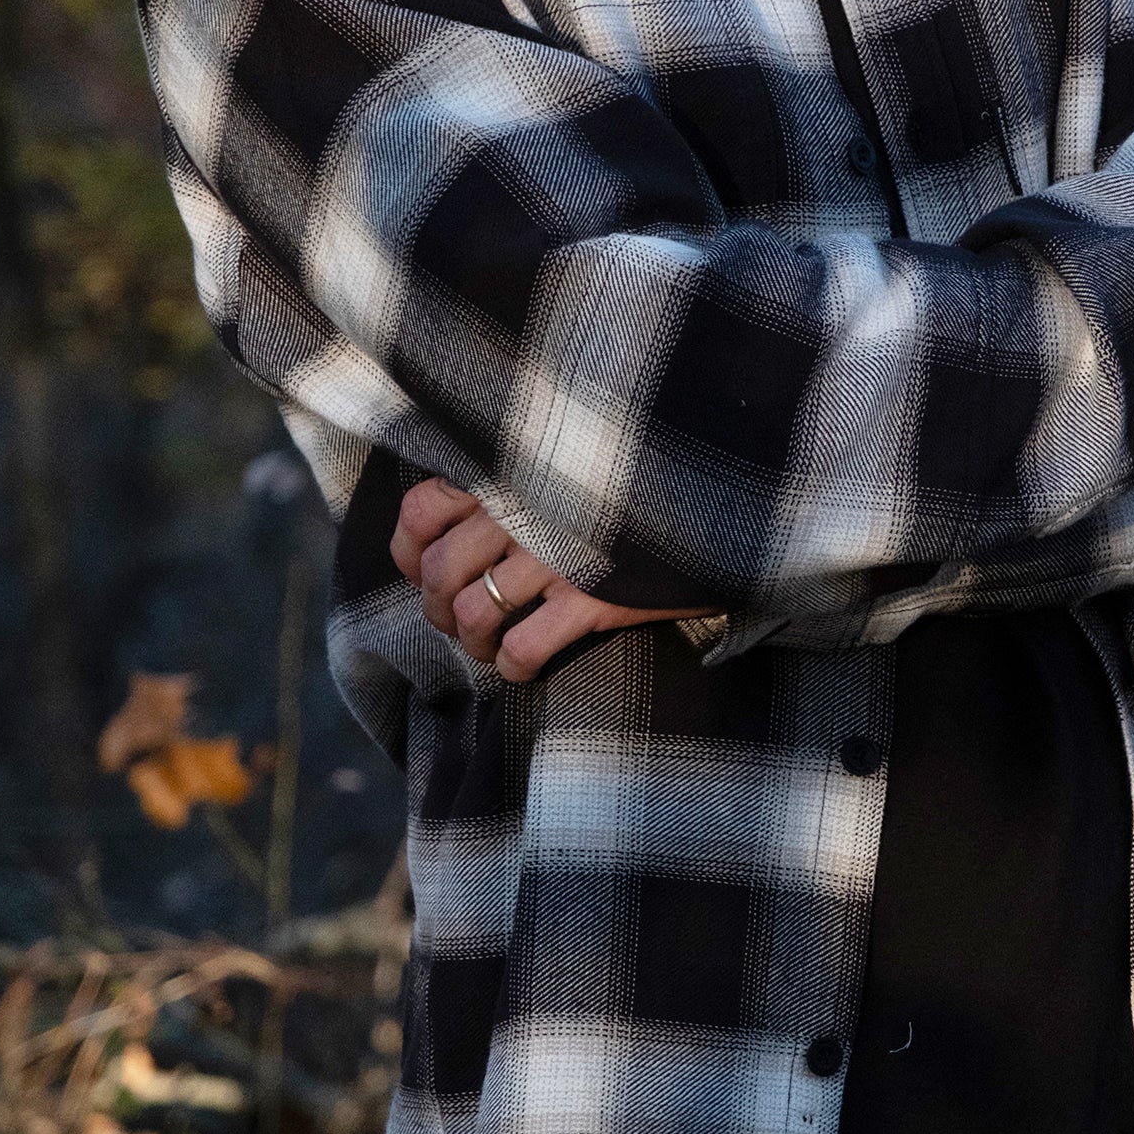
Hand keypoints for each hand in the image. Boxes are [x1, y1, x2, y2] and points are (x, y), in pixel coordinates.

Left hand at [390, 477, 719, 682]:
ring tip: (491, 649)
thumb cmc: (637, 486)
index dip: (409, 551)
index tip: (424, 571)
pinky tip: (523, 668)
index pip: (421, 507)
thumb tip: (454, 530)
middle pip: (439, 574)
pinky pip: (522, 649)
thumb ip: (514, 481)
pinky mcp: (593, 599)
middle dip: (438, 610)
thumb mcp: (566, 464)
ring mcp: (556, 554)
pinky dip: (512, 668)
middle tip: (460, 621)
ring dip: (473, 645)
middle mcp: (523, 508)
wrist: (725, 502)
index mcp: (510, 469)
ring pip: (472, 616)